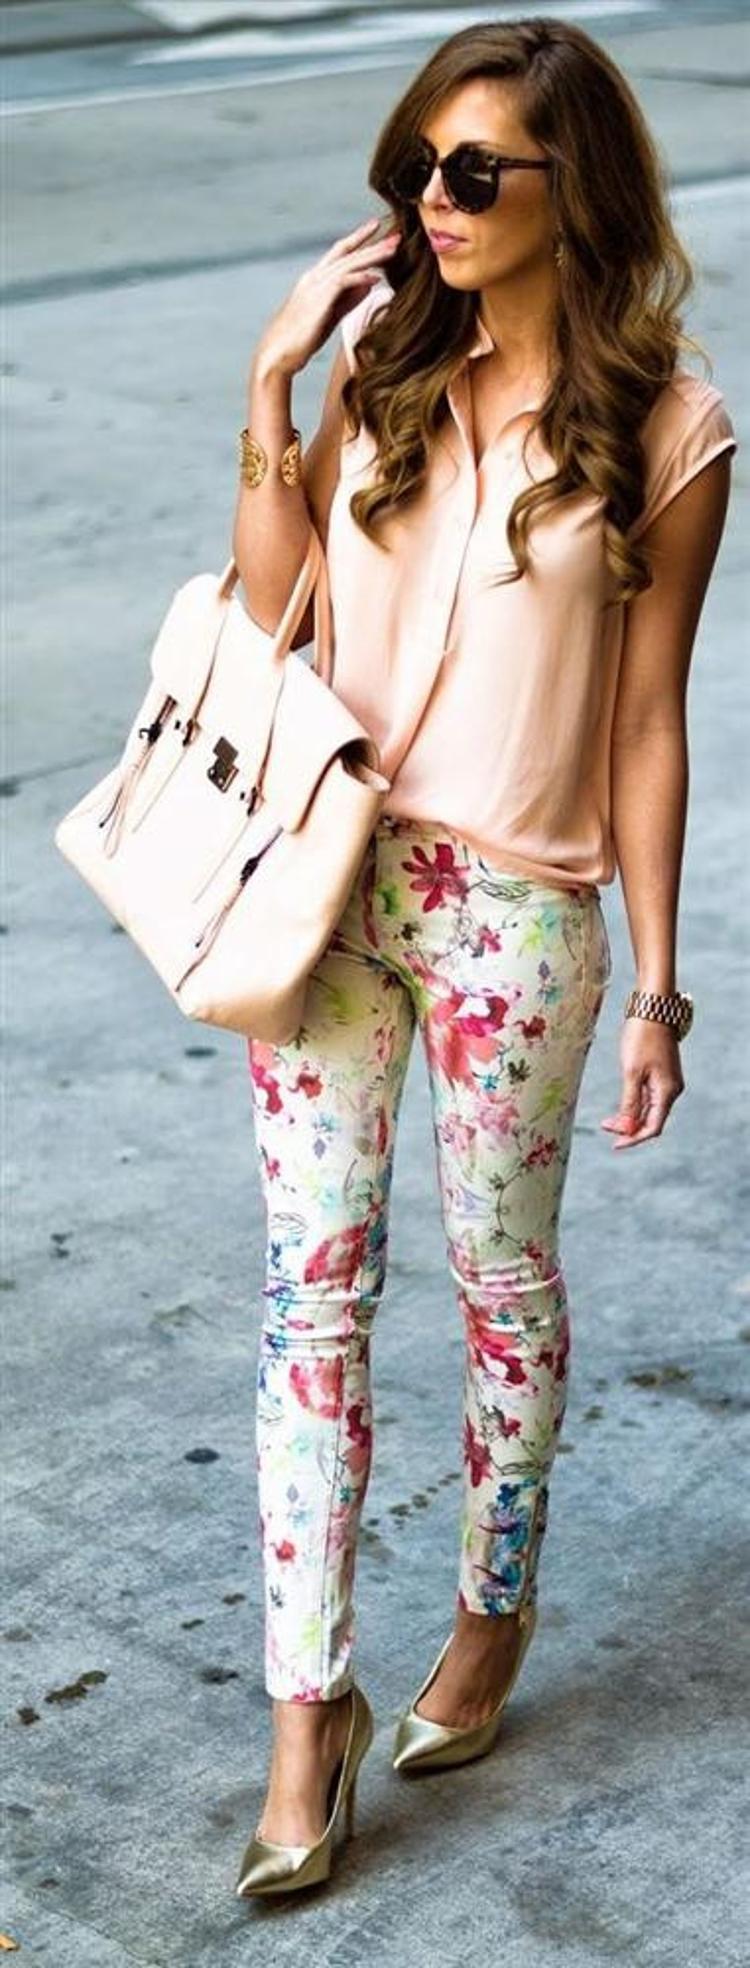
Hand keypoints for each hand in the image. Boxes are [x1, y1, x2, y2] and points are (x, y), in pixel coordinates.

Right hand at [253, 216, 400, 378]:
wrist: (276, 353)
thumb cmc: (300, 338)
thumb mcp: (330, 315)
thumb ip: (349, 299)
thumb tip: (369, 285)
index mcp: (315, 279)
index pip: (340, 252)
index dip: (359, 239)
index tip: (377, 228)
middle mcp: (314, 277)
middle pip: (347, 252)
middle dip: (373, 243)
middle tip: (396, 235)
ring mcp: (314, 286)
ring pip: (348, 263)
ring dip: (372, 255)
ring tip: (394, 248)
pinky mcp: (318, 300)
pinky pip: (342, 283)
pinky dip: (360, 277)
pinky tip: (377, 277)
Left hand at [600, 1016, 684, 1148]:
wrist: (653, 1009)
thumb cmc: (642, 1037)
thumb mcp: (631, 1072)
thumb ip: (630, 1102)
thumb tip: (626, 1128)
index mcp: (667, 1092)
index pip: (653, 1127)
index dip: (634, 1139)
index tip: (614, 1144)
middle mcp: (671, 1090)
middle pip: (651, 1120)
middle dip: (629, 1128)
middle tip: (605, 1127)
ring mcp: (667, 1082)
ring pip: (649, 1109)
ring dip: (630, 1117)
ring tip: (608, 1120)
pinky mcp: (661, 1074)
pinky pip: (649, 1097)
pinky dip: (634, 1105)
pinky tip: (620, 1107)